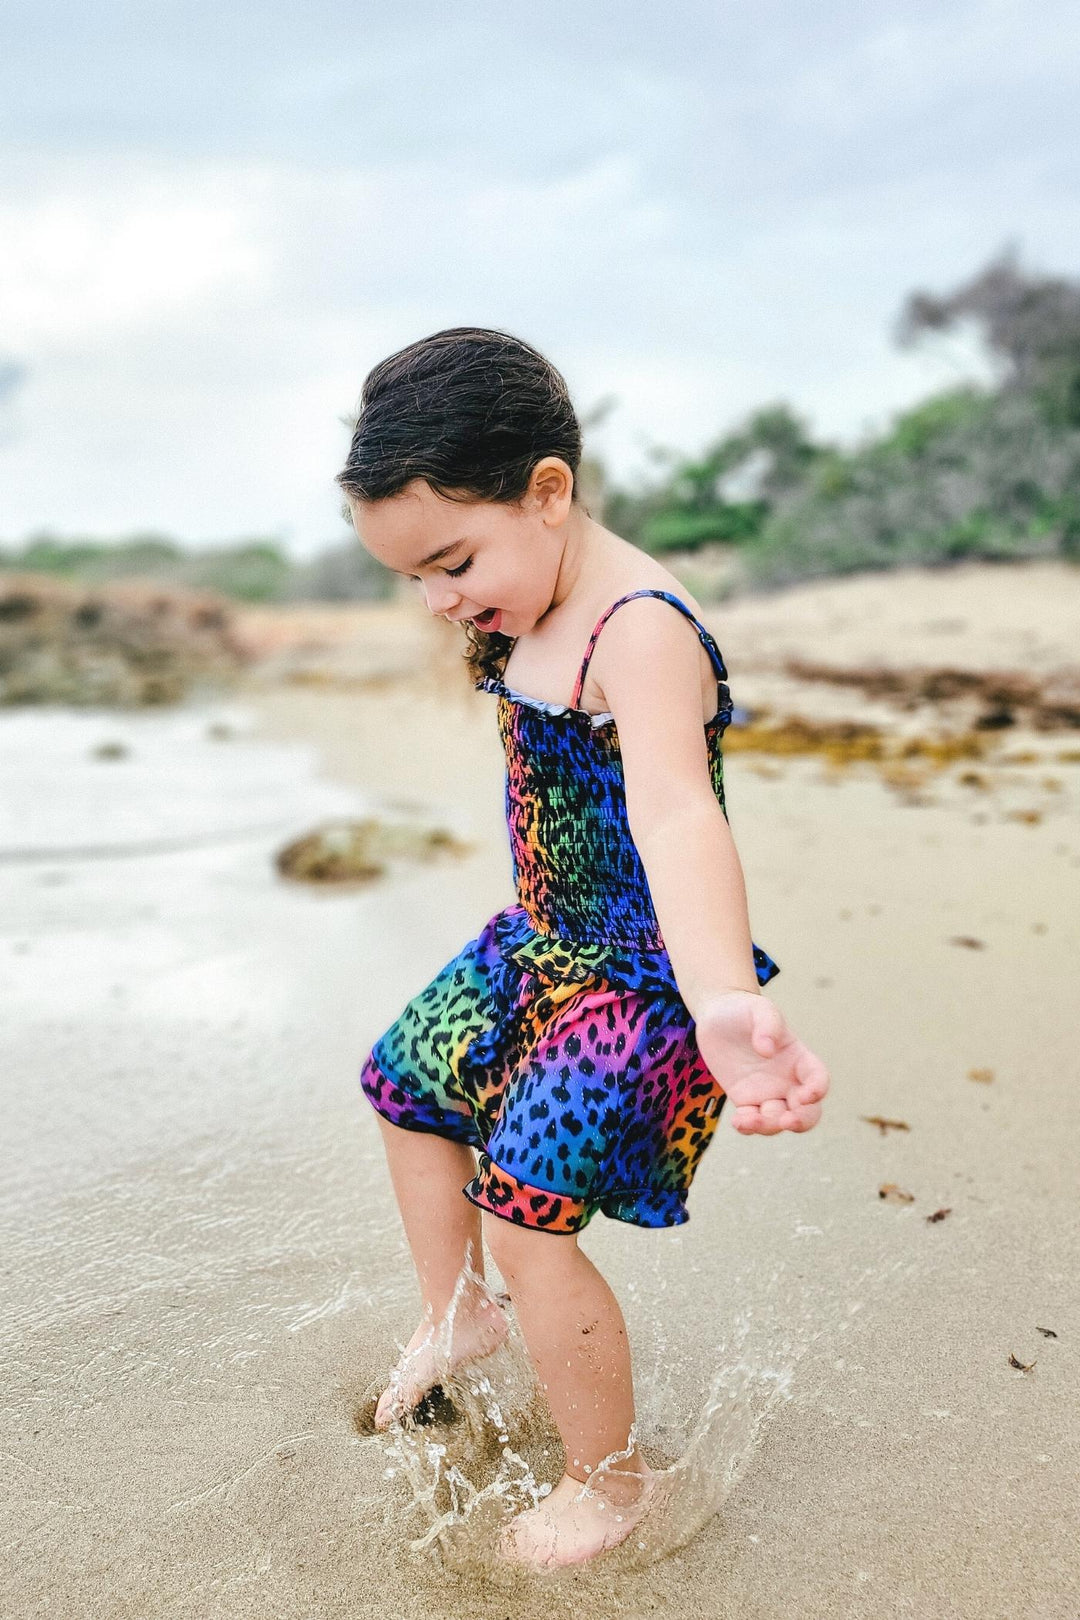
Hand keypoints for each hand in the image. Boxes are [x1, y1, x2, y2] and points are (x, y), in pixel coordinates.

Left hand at [692, 991, 829, 1134]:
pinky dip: (749, 1126)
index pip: (818, 1079)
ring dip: (769, 1126)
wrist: (717, 1016)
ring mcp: (767, 1092)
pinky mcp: (745, 1100)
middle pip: (807, 1111)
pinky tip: (739, 1121)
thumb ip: (767, 1024)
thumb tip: (767, 1049)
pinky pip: (752, 1121)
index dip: (817, 1090)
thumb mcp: (759, 1008)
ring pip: (778, 1121)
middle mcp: (788, 1080)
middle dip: (801, 1121)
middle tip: (787, 1121)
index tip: (804, 1095)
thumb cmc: (744, 1009)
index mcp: (799, 1058)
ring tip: (749, 1120)